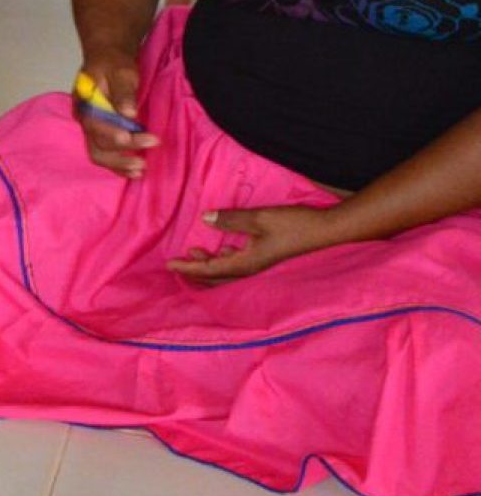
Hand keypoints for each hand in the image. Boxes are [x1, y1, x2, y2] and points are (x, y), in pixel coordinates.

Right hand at [73, 51, 156, 177]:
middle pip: (95, 147)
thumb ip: (123, 91)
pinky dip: (119, 165)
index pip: (95, 126)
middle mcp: (84, 120)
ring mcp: (92, 129)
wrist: (107, 60)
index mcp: (84, 105)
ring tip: (140, 170)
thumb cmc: (113, 64)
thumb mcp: (121, 71)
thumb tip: (129, 113)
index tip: (136, 136)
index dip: (113, 135)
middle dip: (119, 157)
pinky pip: (106, 153)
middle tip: (143, 160)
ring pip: (99, 154)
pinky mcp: (101, 133)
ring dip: (119, 165)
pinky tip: (135, 170)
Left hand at [166, 204, 336, 283]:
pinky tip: (225, 249)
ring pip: (229, 271)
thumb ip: (231, 220)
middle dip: (196, 270)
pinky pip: (240, 264)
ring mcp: (261, 265)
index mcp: (246, 264)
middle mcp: (252, 270)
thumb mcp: (259, 218)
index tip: (169, 263)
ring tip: (196, 252)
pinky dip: (226, 259)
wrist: (326, 230)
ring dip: (211, 264)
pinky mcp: (268, 258)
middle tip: (179, 260)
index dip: (188, 267)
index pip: (210, 270)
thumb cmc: (293, 224)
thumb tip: (204, 219)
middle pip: (217, 277)